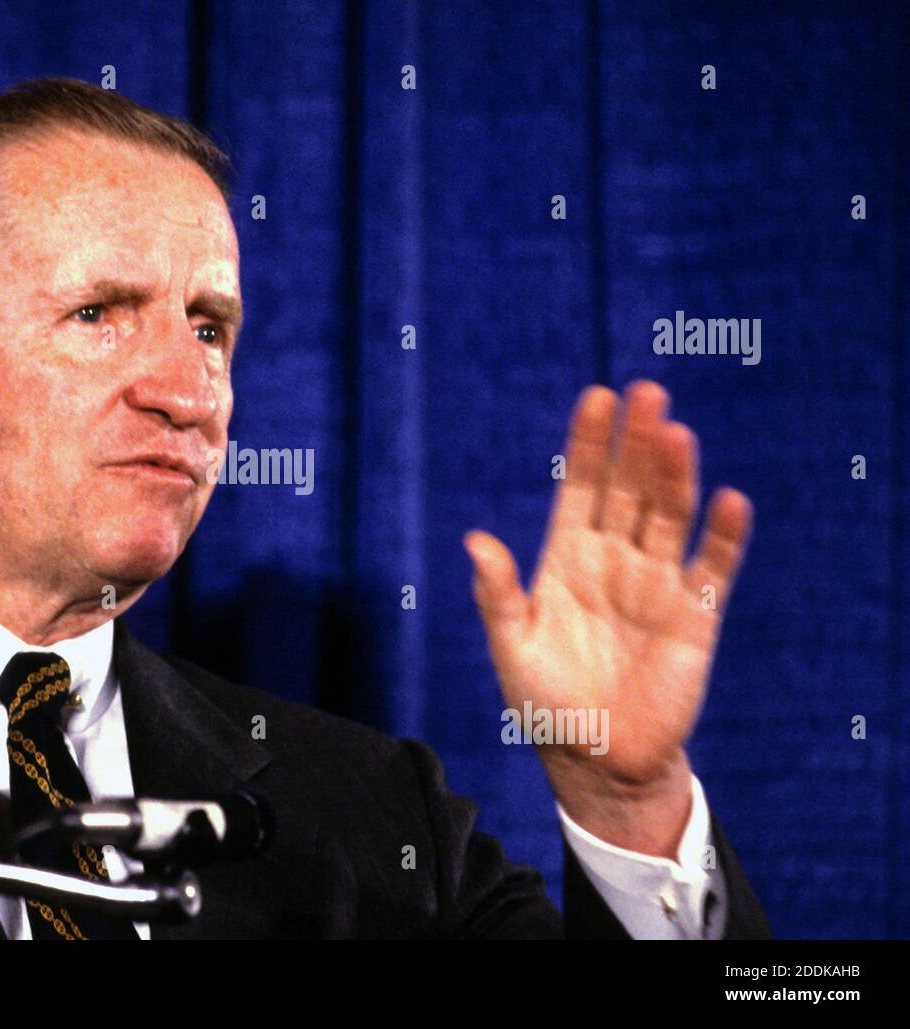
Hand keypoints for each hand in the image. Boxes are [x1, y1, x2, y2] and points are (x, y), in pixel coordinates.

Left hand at [464, 381, 751, 854]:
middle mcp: (614, 560)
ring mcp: (656, 584)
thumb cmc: (545, 703)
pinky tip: (728, 501)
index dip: (589, 445)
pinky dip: (722, 537)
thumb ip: (499, 594)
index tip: (597, 398)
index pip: (580, 487)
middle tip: (646, 393)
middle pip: (628, 489)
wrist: (596, 762)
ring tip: (676, 432)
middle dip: (636, 444)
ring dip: (674, 476)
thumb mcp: (513, 647)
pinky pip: (712, 569)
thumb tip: (474, 540)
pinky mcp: (694, 617)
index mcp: (566, 559)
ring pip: (668, 516)